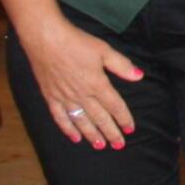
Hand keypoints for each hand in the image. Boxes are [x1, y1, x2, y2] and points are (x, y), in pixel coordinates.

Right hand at [18, 18, 142, 149]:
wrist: (46, 39)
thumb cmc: (77, 42)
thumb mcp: (104, 50)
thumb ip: (121, 66)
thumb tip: (139, 77)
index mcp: (97, 84)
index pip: (115, 106)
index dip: (124, 118)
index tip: (131, 129)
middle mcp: (81, 94)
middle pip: (99, 118)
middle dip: (110, 132)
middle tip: (118, 144)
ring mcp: (64, 97)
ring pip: (81, 121)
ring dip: (91, 134)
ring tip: (100, 145)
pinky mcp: (50, 97)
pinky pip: (60, 117)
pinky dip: (68, 129)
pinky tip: (74, 137)